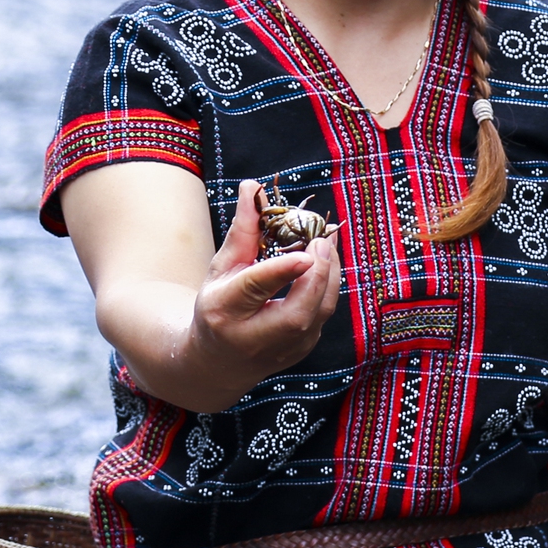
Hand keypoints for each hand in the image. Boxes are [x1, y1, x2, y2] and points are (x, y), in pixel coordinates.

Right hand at [186, 180, 340, 391]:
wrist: (219, 361)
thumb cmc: (219, 304)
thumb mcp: (222, 268)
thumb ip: (243, 230)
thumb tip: (252, 186)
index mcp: (224, 311)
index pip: (255, 290)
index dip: (282, 271)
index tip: (305, 253)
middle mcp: (252, 338)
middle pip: (295, 314)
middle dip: (316, 277)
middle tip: (322, 240)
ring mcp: (281, 350)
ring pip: (317, 316)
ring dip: (329, 276)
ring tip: (327, 242)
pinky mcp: (301, 351)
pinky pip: (323, 316)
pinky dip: (329, 285)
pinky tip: (327, 260)